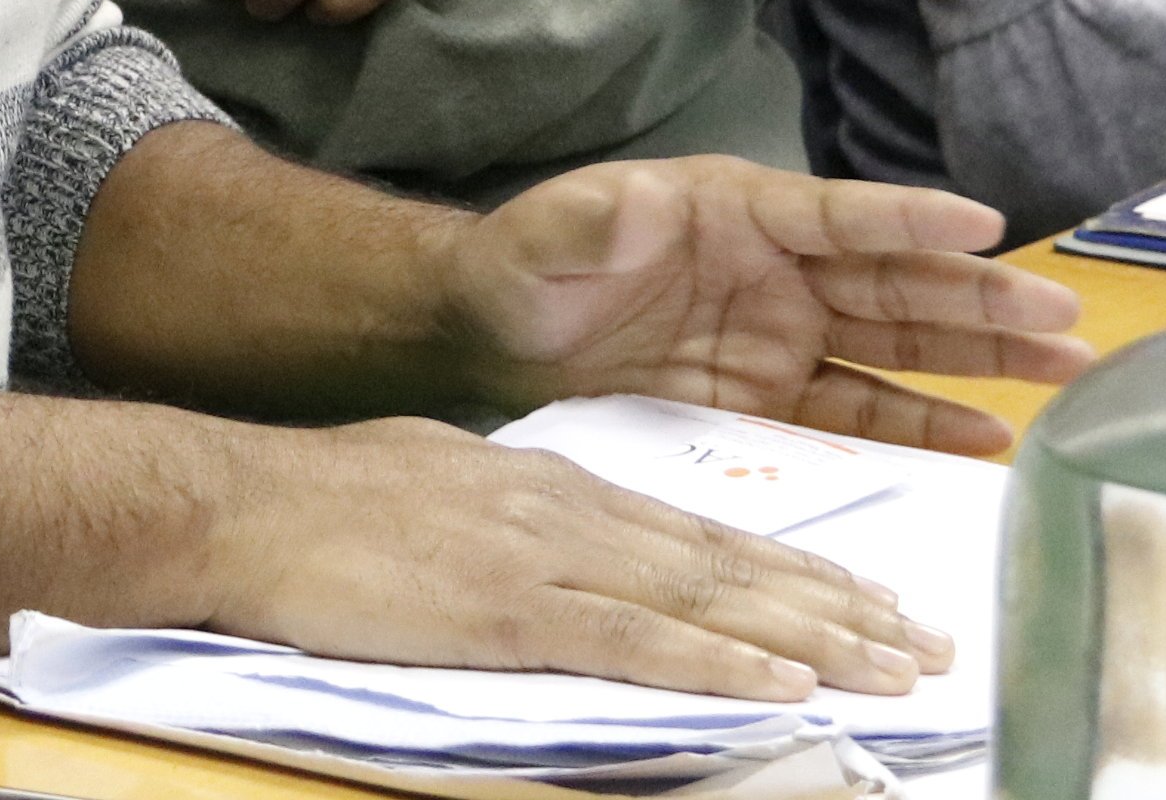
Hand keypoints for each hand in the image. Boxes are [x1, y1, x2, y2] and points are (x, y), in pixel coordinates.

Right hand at [194, 416, 955, 702]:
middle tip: (927, 637)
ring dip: (810, 633)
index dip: (794, 568)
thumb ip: (511, 517)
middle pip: (728, 561)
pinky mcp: (509, 610)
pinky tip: (780, 680)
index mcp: (551, 487)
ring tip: (892, 663)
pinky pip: (636, 639)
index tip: (870, 598)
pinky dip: (719, 659)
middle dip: (836, 603)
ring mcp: (543, 559)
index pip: (699, 532)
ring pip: (706, 596)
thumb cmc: (318, 504)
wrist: (238, 501)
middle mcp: (567, 512)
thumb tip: (554, 544)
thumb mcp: (438, 485)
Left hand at [441, 155, 1092, 457]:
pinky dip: (925, 426)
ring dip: (981, 360)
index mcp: (739, 210)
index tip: (984, 222)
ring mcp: (785, 336)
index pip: (839, 214)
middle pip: (896, 282)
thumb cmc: (525, 262)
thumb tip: (635, 199)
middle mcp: (779, 269)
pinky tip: (990, 439)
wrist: (496, 335)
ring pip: (901, 348)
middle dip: (980, 298)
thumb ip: (594, 219)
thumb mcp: (550, 231)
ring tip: (1067, 373)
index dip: (909, 218)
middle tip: (1065, 315)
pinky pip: (863, 413)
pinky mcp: (773, 398)